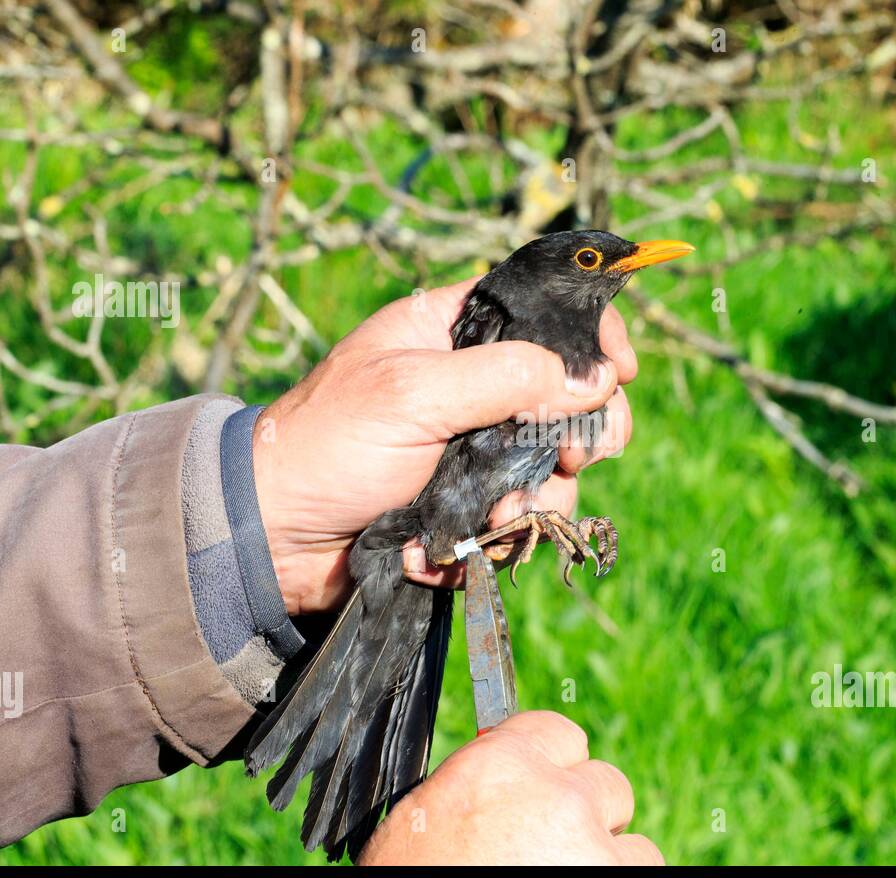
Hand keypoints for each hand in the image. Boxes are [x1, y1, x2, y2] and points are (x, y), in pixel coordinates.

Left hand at [252, 278, 636, 613]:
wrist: (274, 537)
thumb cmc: (329, 444)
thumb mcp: (412, 392)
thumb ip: (505, 377)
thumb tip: (592, 379)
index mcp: (454, 333)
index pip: (545, 313)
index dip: (591, 336)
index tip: (621, 371)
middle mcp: (473, 388)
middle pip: (568, 397)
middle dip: (582, 431)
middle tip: (574, 455)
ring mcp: (475, 450)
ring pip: (552, 469)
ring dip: (536, 500)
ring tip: (495, 522)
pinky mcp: (469, 507)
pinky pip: (517, 521)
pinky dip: (497, 540)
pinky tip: (455, 546)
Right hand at [358, 711, 662, 864]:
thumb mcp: (425, 820)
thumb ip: (477, 787)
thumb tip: (501, 785)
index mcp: (497, 766)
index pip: (557, 733)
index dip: (555, 765)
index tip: (550, 787)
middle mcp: (554, 794)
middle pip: (605, 783)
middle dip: (589, 815)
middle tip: (556, 850)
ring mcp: (591, 844)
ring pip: (632, 842)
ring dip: (607, 860)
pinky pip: (641, 874)